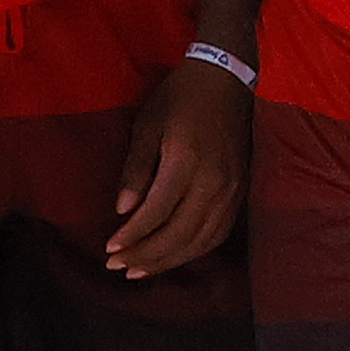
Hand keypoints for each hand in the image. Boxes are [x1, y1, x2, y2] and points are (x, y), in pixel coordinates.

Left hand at [104, 52, 249, 277]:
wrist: (228, 79)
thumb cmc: (181, 98)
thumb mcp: (148, 125)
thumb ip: (136, 169)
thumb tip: (122, 211)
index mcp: (186, 160)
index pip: (156, 212)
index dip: (132, 236)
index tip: (109, 249)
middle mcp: (213, 181)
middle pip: (179, 233)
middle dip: (146, 255)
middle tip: (117, 266)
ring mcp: (231, 190)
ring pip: (200, 240)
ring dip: (168, 260)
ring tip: (139, 271)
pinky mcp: (240, 194)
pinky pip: (217, 233)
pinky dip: (193, 251)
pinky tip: (173, 257)